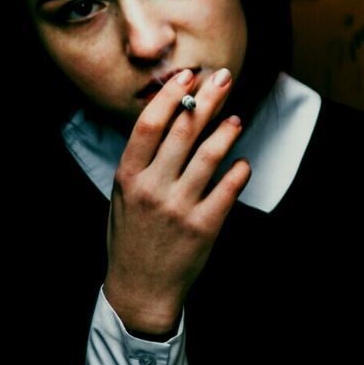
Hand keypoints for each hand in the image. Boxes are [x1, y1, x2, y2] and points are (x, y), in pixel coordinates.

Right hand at [102, 67, 250, 334]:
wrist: (139, 289)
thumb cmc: (130, 237)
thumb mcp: (121, 196)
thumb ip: (141, 161)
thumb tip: (167, 117)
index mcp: (128, 177)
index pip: (149, 124)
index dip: (171, 95)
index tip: (187, 75)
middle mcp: (153, 188)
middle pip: (183, 130)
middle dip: (206, 98)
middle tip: (223, 76)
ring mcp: (179, 207)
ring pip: (210, 155)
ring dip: (226, 129)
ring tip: (235, 117)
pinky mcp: (205, 226)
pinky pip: (229, 188)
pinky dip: (239, 170)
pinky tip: (242, 162)